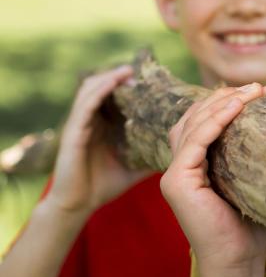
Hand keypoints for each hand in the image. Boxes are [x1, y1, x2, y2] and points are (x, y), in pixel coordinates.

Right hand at [42, 65, 146, 219]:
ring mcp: (80, 125)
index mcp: (103, 125)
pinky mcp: (73, 132)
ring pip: (91, 89)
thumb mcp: (135, 166)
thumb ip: (152, 154)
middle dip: (120, 76)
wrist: (79, 205)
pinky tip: (114, 83)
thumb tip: (182, 150)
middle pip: (101, 87)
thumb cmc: (104, 185)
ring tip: (128, 71)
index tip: (150, 79)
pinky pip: (85, 105)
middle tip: (141, 73)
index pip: (113, 96)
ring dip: (110, 77)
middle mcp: (90, 121)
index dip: (128, 84)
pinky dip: (99, 90)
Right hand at [160, 81, 265, 276]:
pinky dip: (214, 121)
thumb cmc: (258, 228)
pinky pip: (193, 142)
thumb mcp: (265, 181)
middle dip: (226, 96)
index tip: (260, 89)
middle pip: (195, 116)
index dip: (229, 100)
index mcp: (198, 165)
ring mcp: (175, 174)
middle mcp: (182, 167)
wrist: (243, 263)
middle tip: (258, 87)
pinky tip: (236, 108)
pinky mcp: (176, 182)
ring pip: (192, 123)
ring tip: (251, 91)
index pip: (205, 120)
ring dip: (222, 103)